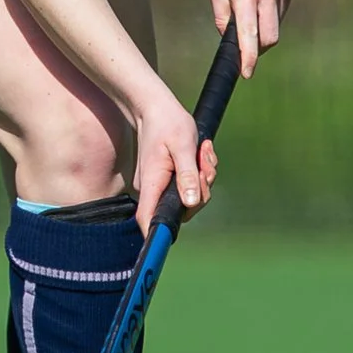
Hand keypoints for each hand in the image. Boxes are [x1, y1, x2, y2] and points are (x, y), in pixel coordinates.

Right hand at [129, 94, 216, 235]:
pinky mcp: (165, 180)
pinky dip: (199, 172)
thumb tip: (191, 203)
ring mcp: (158, 185)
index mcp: (152, 183)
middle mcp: (152, 188)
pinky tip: (200, 152)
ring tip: (203, 151)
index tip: (163, 246)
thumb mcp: (183, 146)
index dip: (156, 236)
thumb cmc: (168, 123)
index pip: (148, 219)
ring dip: (203, 177)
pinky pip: (188, 186)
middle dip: (202, 189)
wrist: (155, 106)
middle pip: (181, 210)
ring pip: (189, 196)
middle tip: (204, 162)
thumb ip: (187, 175)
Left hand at [209, 0, 296, 78]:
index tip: (246, 73)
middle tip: (243, 47)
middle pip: (269, 38)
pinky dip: (268, 16)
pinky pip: (279, 12)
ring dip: (262, 30)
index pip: (249, 34)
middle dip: (257, 49)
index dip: (248, 58)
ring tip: (246, 11)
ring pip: (276, 26)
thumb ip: (221, 11)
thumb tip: (228, 36)